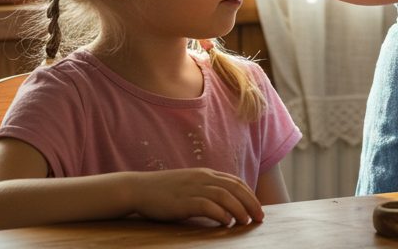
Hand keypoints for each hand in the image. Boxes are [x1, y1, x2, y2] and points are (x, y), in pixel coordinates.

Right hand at [128, 168, 263, 225]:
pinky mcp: (183, 200)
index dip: (249, 195)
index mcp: (205, 173)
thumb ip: (206, 190)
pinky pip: (207, 205)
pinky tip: (227, 222)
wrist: (138, 188)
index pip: (235, 182)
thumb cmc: (164, 191)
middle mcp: (202, 178)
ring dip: (239, 209)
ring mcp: (193, 188)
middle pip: (235, 188)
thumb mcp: (189, 185)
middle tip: (259, 218)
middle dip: (251, 203)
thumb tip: (224, 203)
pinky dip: (220, 213)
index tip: (258, 208)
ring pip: (225, 195)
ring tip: (246, 221)